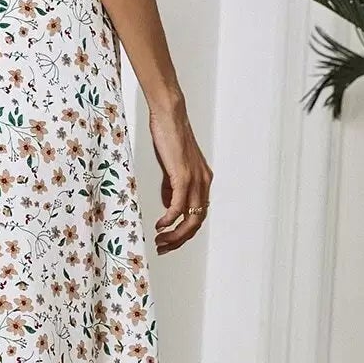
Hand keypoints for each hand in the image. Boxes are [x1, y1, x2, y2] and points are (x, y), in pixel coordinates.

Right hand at [149, 97, 212, 253]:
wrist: (169, 115)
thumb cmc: (168, 137)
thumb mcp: (171, 166)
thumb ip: (172, 187)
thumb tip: (169, 206)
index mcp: (203, 181)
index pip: (198, 215)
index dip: (184, 232)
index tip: (169, 240)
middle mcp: (203, 182)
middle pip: (197, 222)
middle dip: (180, 239)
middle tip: (164, 247)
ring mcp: (195, 180)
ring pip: (190, 219)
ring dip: (175, 234)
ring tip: (160, 241)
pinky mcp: (183, 176)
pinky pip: (178, 206)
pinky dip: (170, 219)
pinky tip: (160, 225)